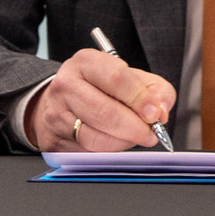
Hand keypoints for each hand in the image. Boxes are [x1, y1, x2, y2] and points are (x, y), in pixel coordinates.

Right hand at [25, 48, 175, 151]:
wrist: (63, 101)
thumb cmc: (102, 88)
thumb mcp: (130, 77)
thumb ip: (155, 89)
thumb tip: (161, 111)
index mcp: (85, 62)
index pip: (115, 78)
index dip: (139, 98)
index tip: (155, 114)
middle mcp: (66, 85)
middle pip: (105, 112)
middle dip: (135, 128)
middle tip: (151, 133)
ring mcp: (56, 113)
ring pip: (95, 137)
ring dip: (123, 142)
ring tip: (135, 137)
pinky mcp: (53, 139)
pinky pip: (87, 153)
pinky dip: (108, 152)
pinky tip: (116, 142)